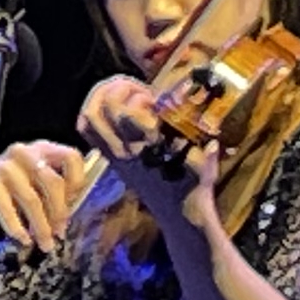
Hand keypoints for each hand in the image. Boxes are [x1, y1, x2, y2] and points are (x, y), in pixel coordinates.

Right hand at [0, 138, 97, 249]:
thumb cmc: (20, 182)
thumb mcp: (42, 175)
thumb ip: (59, 188)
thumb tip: (65, 219)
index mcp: (44, 148)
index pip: (71, 158)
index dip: (77, 183)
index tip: (74, 203)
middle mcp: (24, 153)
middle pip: (52, 182)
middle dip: (59, 212)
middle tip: (60, 232)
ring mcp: (5, 169)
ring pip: (32, 199)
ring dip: (41, 225)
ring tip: (45, 243)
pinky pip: (7, 209)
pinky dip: (17, 227)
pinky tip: (24, 239)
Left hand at [81, 75, 218, 224]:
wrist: (176, 212)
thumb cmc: (193, 185)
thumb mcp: (204, 163)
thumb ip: (206, 148)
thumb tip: (212, 133)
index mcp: (147, 148)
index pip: (124, 114)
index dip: (137, 96)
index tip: (154, 98)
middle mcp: (124, 150)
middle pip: (100, 110)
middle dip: (115, 87)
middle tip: (135, 87)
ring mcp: (113, 154)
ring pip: (88, 118)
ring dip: (101, 96)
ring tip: (122, 91)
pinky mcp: (110, 157)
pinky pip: (87, 131)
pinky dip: (94, 112)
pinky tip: (114, 106)